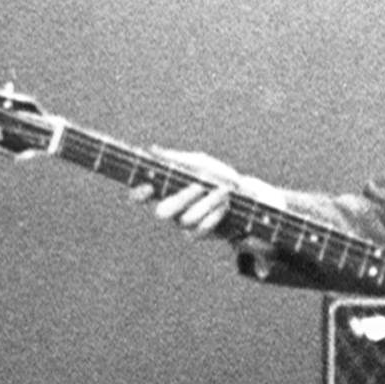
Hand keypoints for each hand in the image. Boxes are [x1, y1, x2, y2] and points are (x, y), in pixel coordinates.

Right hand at [138, 146, 255, 236]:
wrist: (245, 195)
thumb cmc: (217, 176)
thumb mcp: (200, 163)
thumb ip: (178, 159)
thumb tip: (152, 150)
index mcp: (164, 189)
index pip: (139, 195)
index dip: (138, 193)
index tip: (148, 186)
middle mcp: (170, 208)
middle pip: (162, 212)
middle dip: (182, 199)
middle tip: (199, 186)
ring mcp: (183, 223)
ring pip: (186, 219)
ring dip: (207, 203)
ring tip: (223, 191)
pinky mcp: (198, 233)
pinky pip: (201, 228)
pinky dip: (215, 214)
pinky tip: (225, 205)